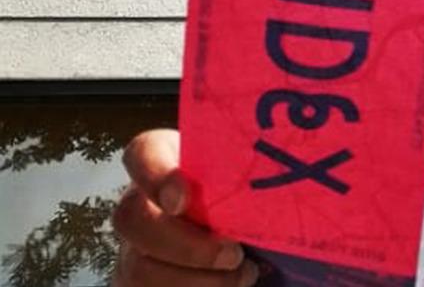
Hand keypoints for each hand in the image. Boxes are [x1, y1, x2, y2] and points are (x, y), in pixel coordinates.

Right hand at [110, 129, 257, 286]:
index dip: (156, 176)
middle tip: (234, 255)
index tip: (183, 199)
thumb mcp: (245, 178)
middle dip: (187, 245)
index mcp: (164, 162)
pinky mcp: (138, 281)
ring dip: (197, 281)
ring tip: (244, 276)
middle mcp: (139, 203)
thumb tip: (286, 175)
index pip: (143, 153)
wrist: (242, 235)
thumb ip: (246, 174)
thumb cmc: (246, 196)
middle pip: (133, 220)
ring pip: (138, 269)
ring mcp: (133, 247)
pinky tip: (230, 286)